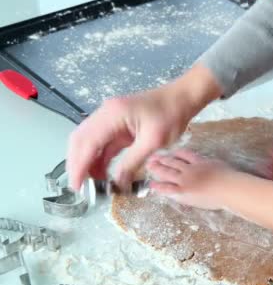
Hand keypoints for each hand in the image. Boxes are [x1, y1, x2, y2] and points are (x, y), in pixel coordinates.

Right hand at [67, 65, 221, 189]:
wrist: (183, 98)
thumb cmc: (171, 115)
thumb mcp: (153, 142)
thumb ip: (132, 162)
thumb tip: (117, 183)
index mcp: (112, 115)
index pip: (86, 143)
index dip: (79, 166)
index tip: (77, 186)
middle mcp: (105, 114)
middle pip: (81, 141)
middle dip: (78, 164)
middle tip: (81, 187)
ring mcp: (110, 118)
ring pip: (89, 142)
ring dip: (88, 162)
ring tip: (93, 184)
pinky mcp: (118, 124)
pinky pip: (103, 143)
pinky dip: (100, 158)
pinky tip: (103, 173)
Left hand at [146, 149, 244, 209]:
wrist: (229, 188)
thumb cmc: (230, 178)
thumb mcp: (219, 165)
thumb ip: (209, 164)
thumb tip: (206, 164)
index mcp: (199, 161)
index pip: (184, 154)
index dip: (175, 153)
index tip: (169, 152)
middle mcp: (190, 169)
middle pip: (173, 161)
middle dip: (162, 159)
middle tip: (153, 157)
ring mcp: (185, 180)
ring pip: (168, 172)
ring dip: (157, 169)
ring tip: (149, 167)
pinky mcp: (184, 192)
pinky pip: (168, 188)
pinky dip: (158, 186)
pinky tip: (151, 184)